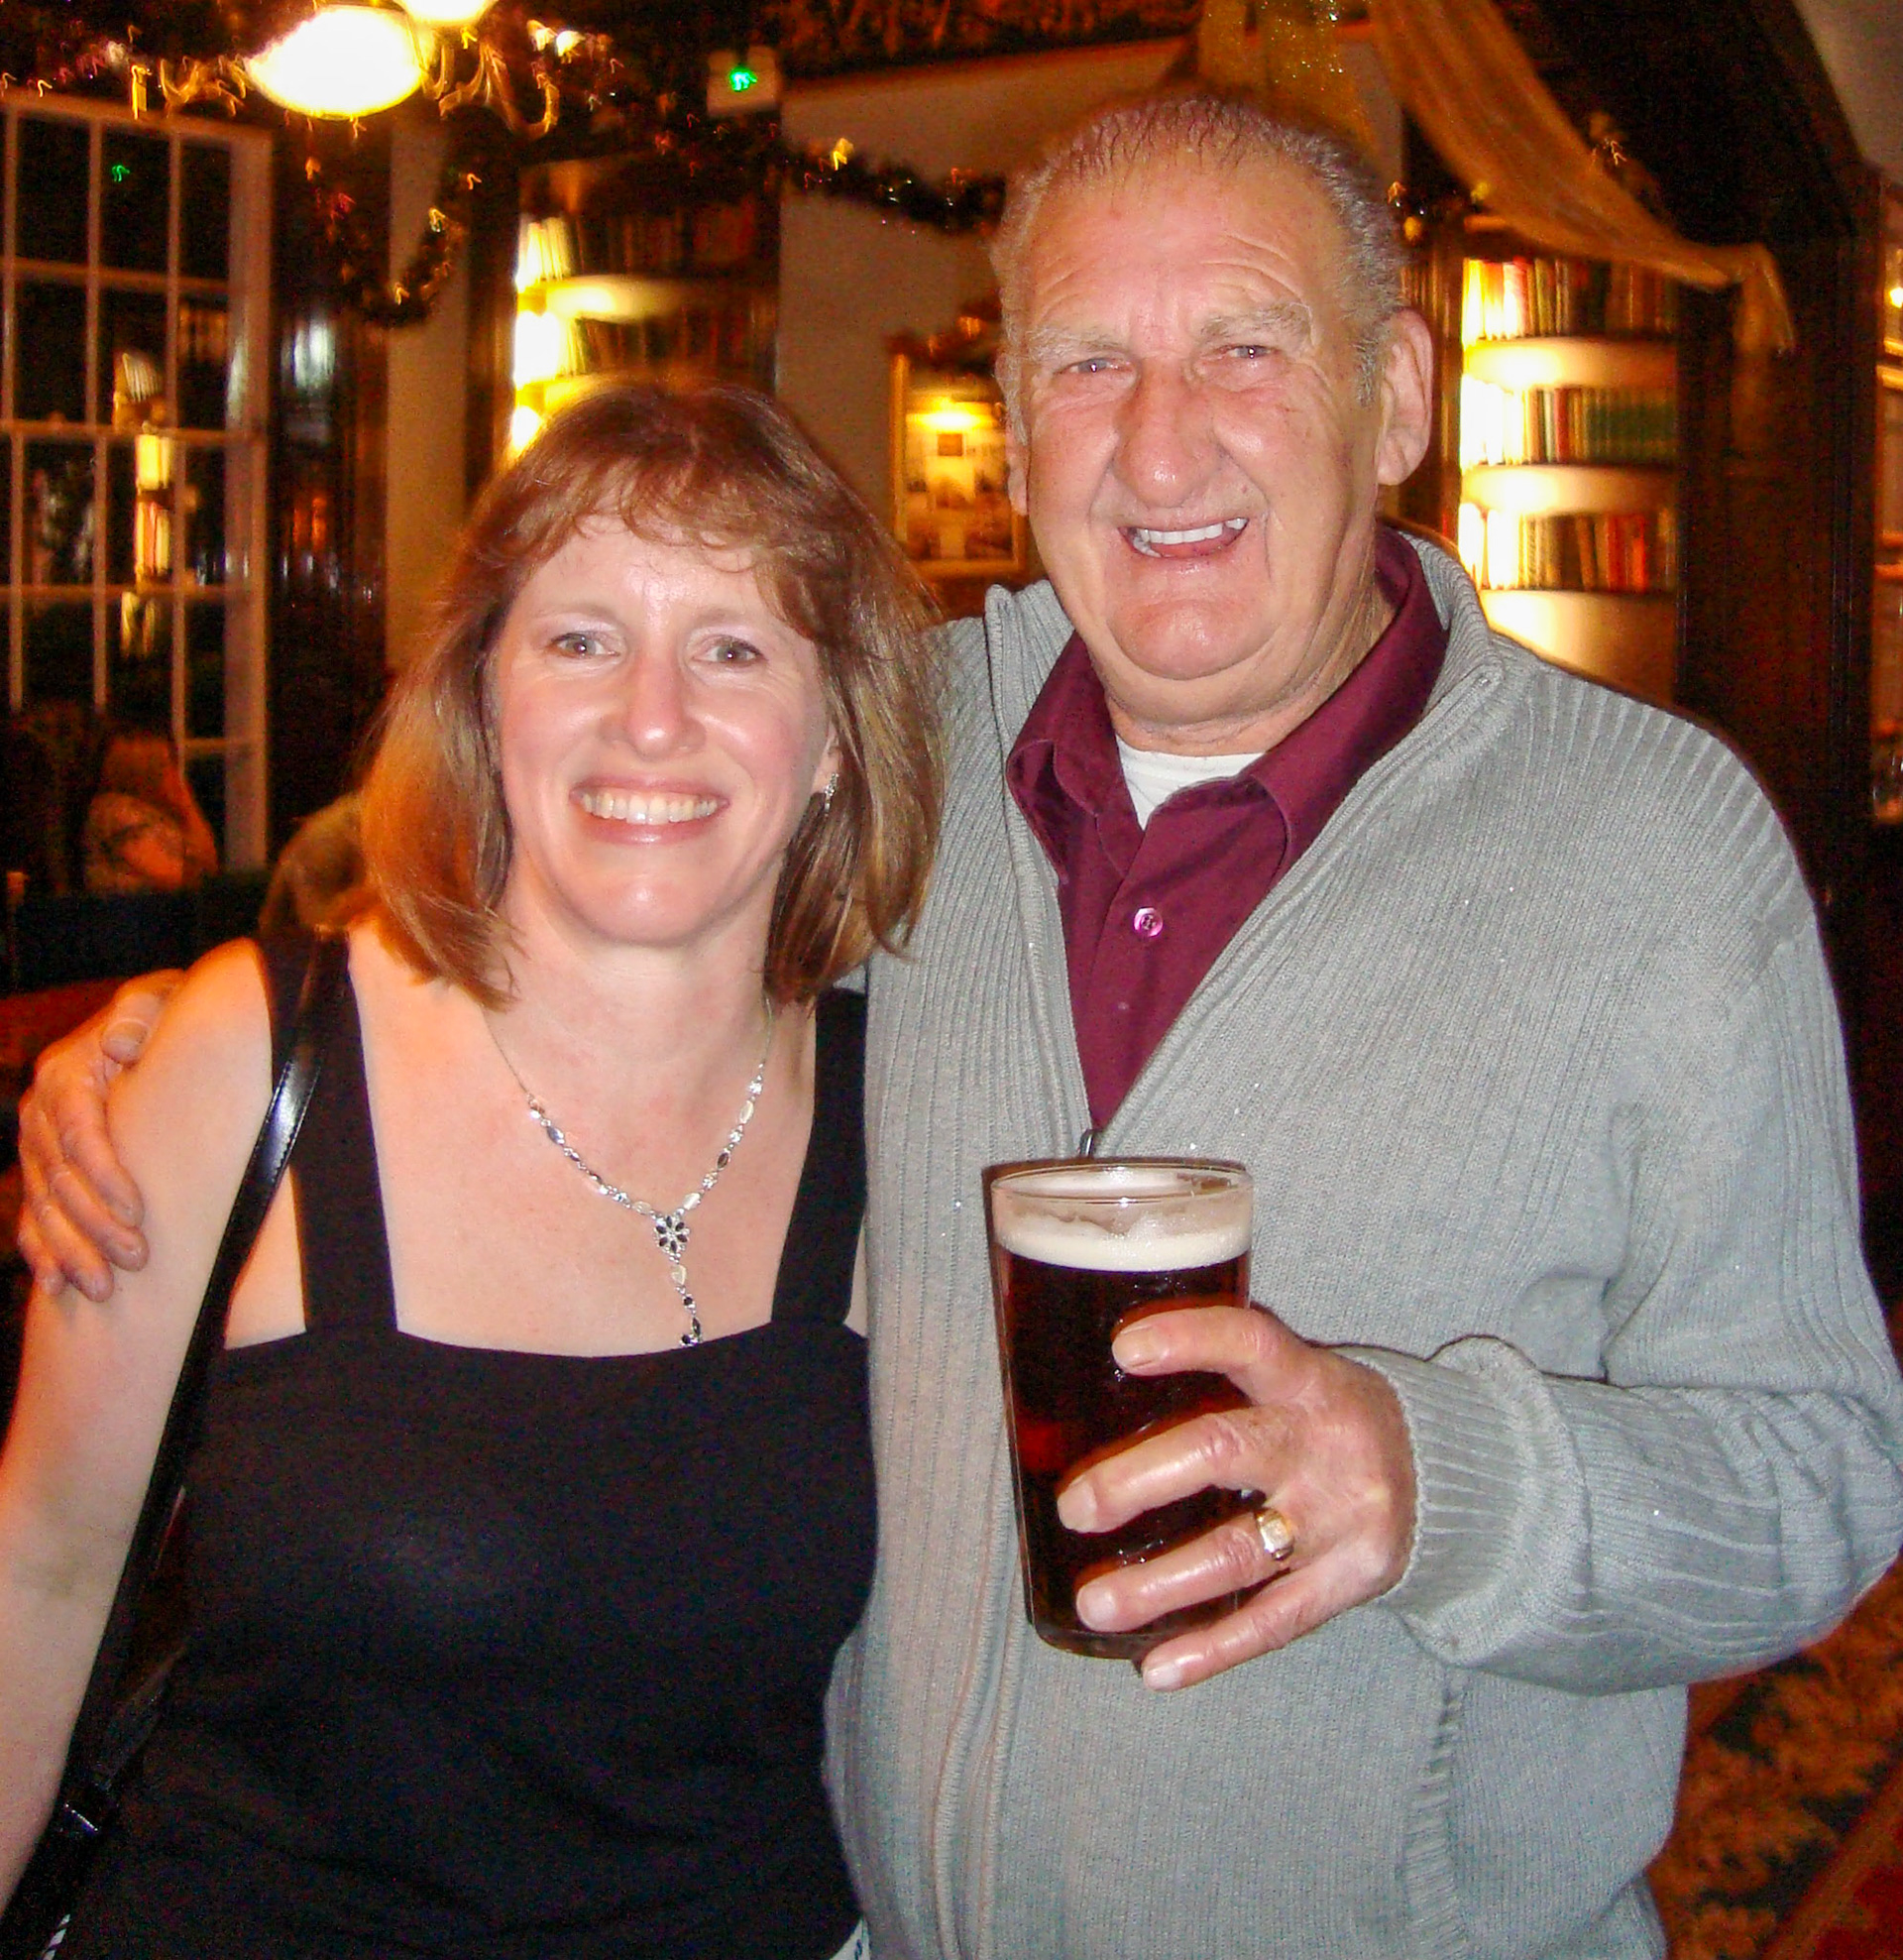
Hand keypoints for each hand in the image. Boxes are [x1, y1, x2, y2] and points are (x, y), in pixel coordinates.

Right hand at [16, 973, 181, 1299]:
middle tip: (136, 1260)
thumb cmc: (162, 1015)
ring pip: (44, 1206)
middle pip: (61, 1180)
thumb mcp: (156, 1001)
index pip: (80, 1133)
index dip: (106, 1175)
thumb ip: (141, 1015)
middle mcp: (42, 1114)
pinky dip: (43, 1252)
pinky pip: (32, 1216)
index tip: (137, 1211)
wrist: (146, 1023)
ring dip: (71, 1250)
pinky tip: (56, 1287)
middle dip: (95, 1225)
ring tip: (104, 1289)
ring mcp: (36, 1146)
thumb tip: (121, 1045)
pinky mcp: (40, 1170)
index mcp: (67, 1076)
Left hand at [1054, 1304, 1414, 1691]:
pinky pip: (1273, 1621)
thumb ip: (1227, 1380)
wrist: (1446, 1479)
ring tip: (1094, 1604)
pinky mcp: (1350, 1582)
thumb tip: (1100, 1387)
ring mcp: (1339, 1519)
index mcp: (1307, 1380)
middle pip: (1224, 1452)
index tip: (1124, 1349)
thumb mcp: (1299, 1379)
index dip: (1191, 1340)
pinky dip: (1212, 1648)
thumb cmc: (1331, 1418)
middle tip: (1076, 1508)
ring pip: (1238, 1553)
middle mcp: (1324, 1445)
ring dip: (1158, 1583)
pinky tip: (1157, 1667)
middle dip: (1139, 1480)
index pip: (1250, 1344)